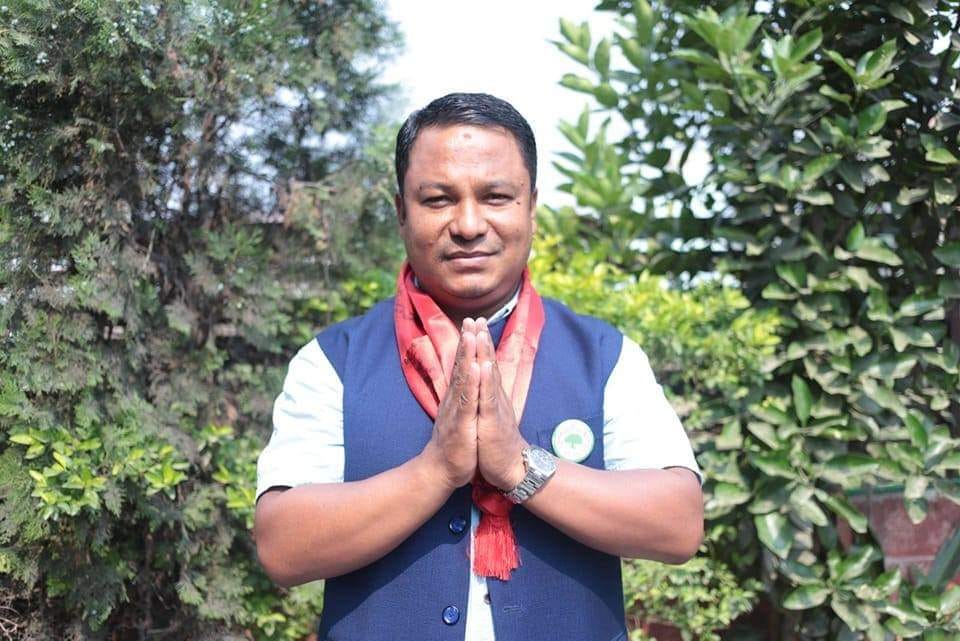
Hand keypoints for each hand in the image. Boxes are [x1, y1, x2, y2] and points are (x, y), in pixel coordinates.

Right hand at [419, 319, 479, 490]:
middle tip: (471, 319)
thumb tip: (464, 382)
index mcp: (456, 399)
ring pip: (463, 379)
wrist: (439, 471)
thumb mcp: (459, 417)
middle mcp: (454, 400)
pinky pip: (468, 401)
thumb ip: (461, 399)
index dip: (467, 345)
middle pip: (461, 366)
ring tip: (472, 335)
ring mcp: (457, 411)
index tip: (472, 323)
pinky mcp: (462, 425)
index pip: (462, 367)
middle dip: (467, 342)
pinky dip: (473, 384)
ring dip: (468, 356)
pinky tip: (478, 369)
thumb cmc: (453, 445)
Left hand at [475, 318, 527, 490]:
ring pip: (489, 376)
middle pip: (489, 363)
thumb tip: (483, 383)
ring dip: (484, 353)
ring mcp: (494, 407)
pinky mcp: (492, 421)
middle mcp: (495, 397)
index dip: (480, 344)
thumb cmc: (496, 443)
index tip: (474, 323)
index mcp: (491, 396)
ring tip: (480, 333)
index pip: (485, 364)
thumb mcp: (488, 415)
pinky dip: (485, 381)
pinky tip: (483, 366)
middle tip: (477, 318)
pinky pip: (488, 398)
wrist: (510, 467)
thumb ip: (486, 398)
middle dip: (482, 340)